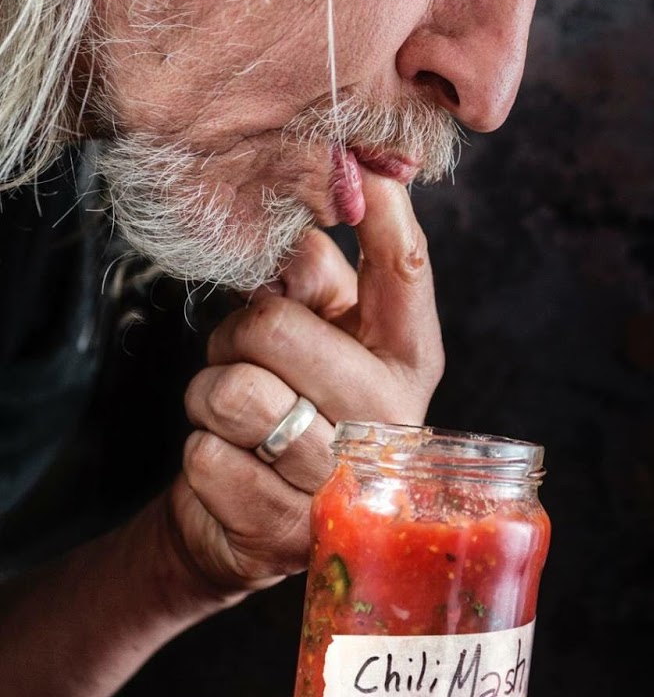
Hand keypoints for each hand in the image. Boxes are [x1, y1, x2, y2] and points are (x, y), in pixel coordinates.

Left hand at [167, 172, 444, 599]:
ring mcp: (341, 481)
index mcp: (408, 356)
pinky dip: (201, 454)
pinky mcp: (287, 532)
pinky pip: (206, 457)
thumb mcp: (317, 327)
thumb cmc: (292, 396)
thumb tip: (308, 207)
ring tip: (236, 413)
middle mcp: (389, 419)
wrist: (250, 515)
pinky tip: (232, 466)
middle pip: (275, 328)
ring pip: (232, 394)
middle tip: (243, 354)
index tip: (364, 164)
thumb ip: (314, 270)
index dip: (384, 211)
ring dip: (210, 395)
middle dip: (235, 334)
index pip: (404, 269)